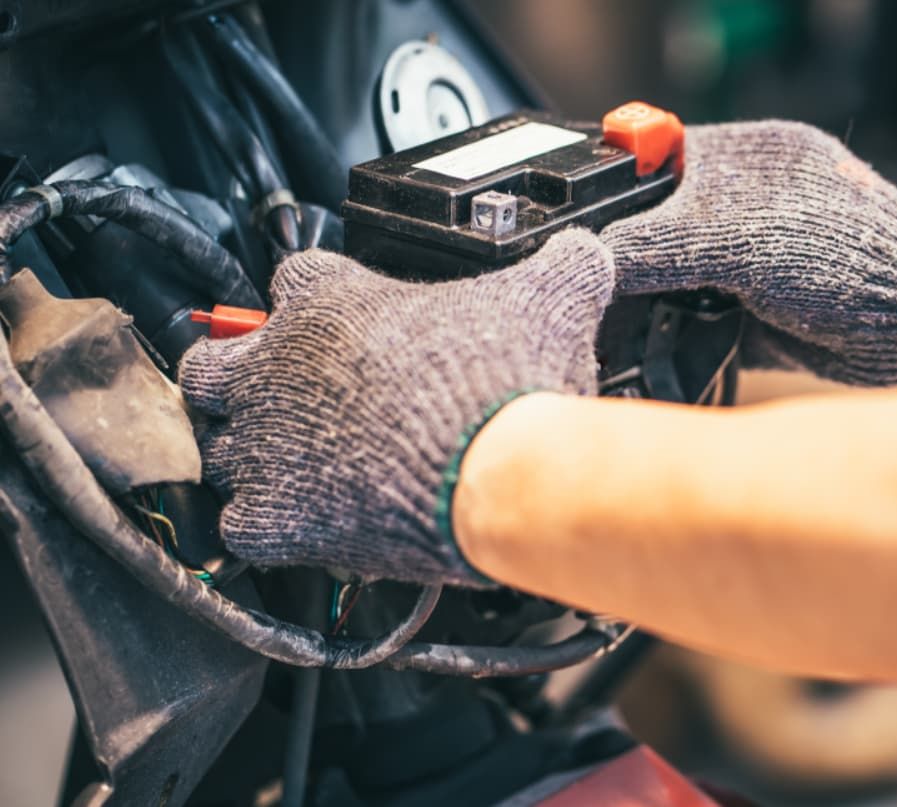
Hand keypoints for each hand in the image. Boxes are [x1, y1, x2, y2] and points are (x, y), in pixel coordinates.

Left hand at [177, 230, 613, 585]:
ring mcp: (265, 445)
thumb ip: (562, 265)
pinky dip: (264, 528)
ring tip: (299, 468)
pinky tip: (302, 527)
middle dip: (238, 376)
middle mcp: (278, 367)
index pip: (291, 278)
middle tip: (283, 396)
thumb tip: (587, 252)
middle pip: (211, 360)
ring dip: (251, 457)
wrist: (500, 472)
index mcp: (330, 301)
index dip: (314, 299)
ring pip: (218, 447)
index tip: (337, 320)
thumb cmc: (507, 385)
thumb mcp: (549, 298)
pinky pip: (238, 525)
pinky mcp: (272, 516)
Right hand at [601, 121, 896, 385]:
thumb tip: (593, 259)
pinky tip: (656, 347)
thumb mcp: (737, 241)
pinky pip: (695, 325)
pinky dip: (675, 339)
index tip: (584, 230)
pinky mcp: (756, 317)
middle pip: (659, 228)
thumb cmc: (848, 255)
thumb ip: (658, 243)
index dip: (618, 196)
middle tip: (596, 285)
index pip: (657, 167)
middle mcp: (745, 209)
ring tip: (621, 321)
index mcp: (745, 161)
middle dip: (631, 258)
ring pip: (674, 280)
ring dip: (650, 304)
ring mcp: (751, 264)